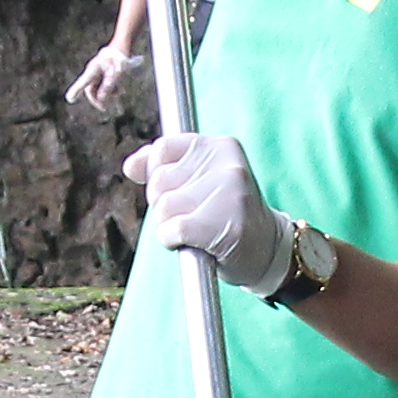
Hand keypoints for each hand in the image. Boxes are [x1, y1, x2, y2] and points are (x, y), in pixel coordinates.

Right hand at [66, 40, 139, 110]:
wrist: (121, 47)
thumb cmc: (118, 59)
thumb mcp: (116, 74)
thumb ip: (108, 86)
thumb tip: (101, 99)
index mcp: (93, 70)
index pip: (83, 82)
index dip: (76, 91)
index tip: (70, 99)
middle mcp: (92, 72)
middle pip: (89, 89)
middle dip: (96, 99)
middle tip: (103, 108)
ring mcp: (96, 73)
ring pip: (97, 88)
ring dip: (106, 93)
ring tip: (118, 91)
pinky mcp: (101, 74)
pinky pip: (102, 85)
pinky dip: (109, 89)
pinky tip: (118, 89)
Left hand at [129, 127, 292, 299]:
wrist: (266, 250)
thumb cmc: (226, 214)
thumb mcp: (200, 179)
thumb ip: (166, 166)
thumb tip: (130, 166)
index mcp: (221, 147)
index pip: (163, 149)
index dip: (156, 174)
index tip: (175, 191)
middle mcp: (228, 165)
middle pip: (159, 181)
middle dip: (164, 204)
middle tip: (193, 214)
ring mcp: (230, 194)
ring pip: (164, 207)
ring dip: (169, 225)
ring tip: (197, 229)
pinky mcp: (224, 224)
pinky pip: (172, 229)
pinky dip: (173, 240)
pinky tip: (193, 242)